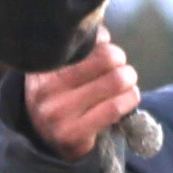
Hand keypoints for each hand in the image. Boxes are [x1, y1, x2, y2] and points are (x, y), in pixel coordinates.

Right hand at [23, 39, 145, 156]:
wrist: (47, 140)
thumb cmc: (62, 95)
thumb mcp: (61, 68)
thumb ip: (81, 46)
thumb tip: (103, 33)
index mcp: (43, 65)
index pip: (85, 42)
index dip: (103, 44)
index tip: (106, 51)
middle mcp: (45, 88)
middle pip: (106, 58)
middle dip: (120, 61)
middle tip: (121, 68)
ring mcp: (57, 112)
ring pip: (115, 81)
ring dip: (129, 80)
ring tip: (127, 83)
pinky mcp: (72, 134)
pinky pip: (114, 108)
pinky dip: (129, 99)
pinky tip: (129, 98)